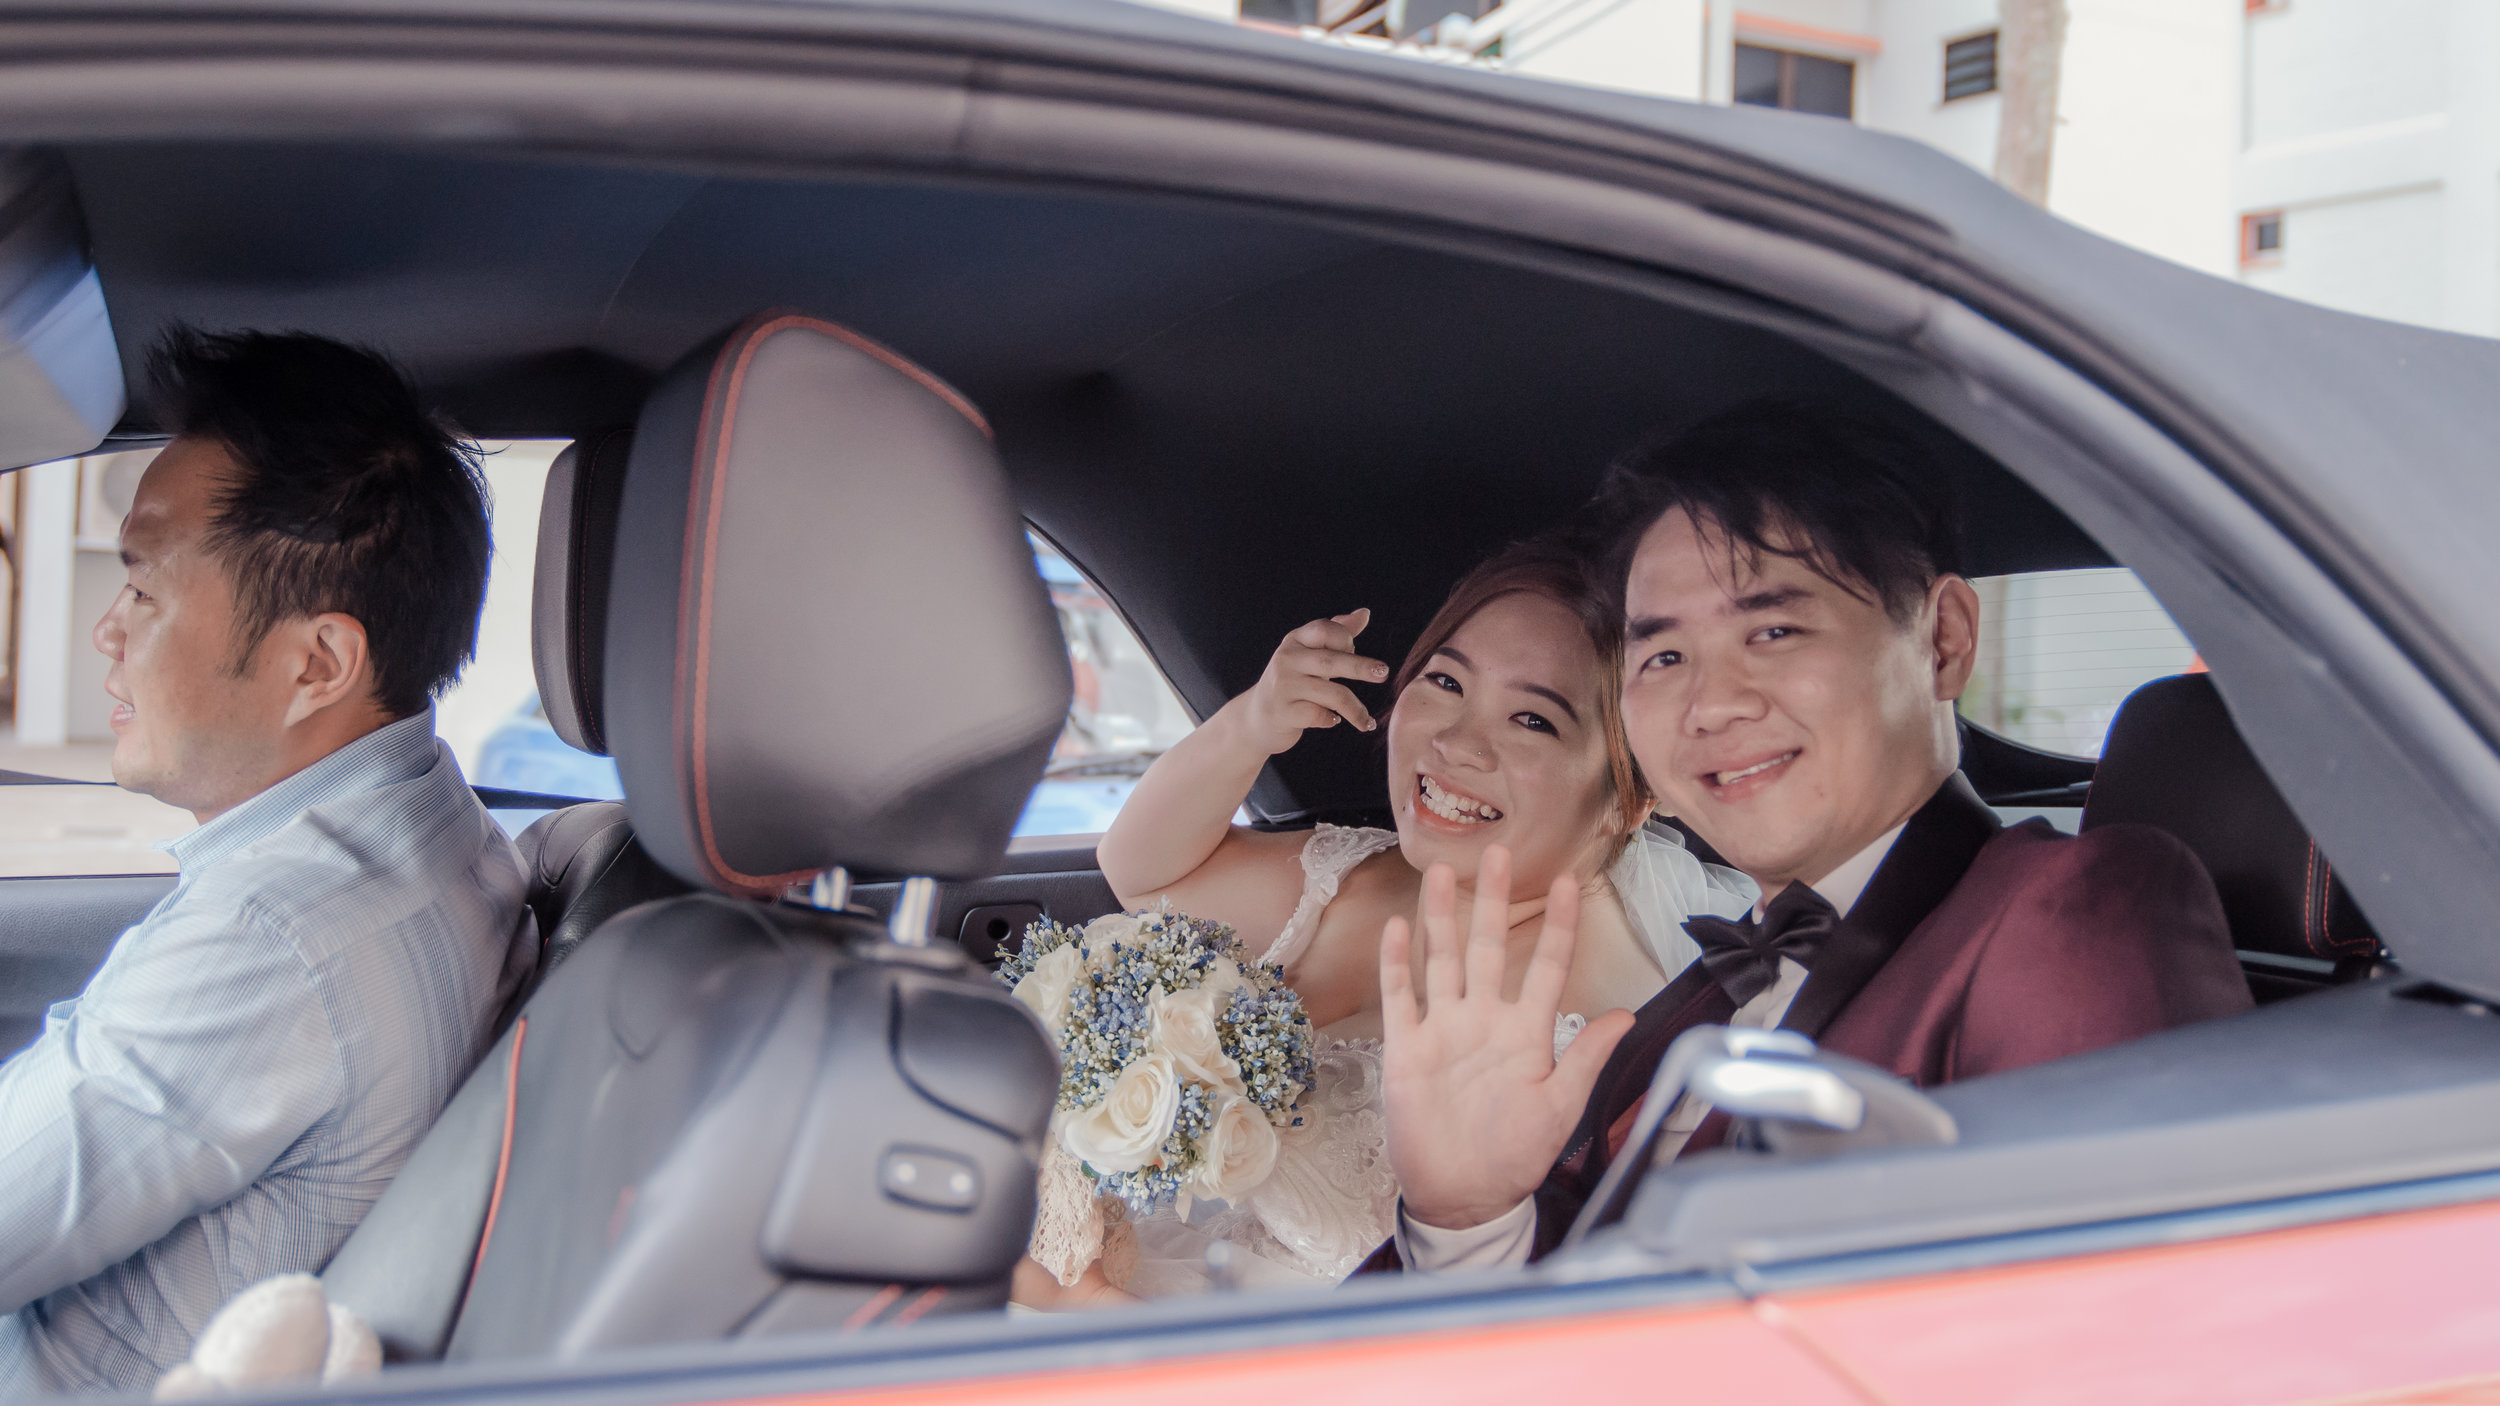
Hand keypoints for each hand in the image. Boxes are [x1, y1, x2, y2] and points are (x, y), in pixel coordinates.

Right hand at [1233, 609, 1388, 754]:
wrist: (1256, 717)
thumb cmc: (1292, 681)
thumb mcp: (1309, 653)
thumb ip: (1336, 633)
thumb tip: (1365, 613)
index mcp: (1295, 641)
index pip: (1324, 629)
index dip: (1345, 638)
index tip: (1353, 651)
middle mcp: (1287, 660)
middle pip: (1330, 660)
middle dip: (1360, 666)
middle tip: (1384, 673)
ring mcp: (1283, 687)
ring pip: (1331, 693)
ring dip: (1355, 709)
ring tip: (1368, 722)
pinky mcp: (1283, 713)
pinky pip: (1318, 716)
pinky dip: (1332, 720)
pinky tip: (1335, 721)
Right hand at [1379, 846, 1633, 1230]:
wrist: (1462, 1195)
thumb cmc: (1514, 1156)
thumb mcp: (1561, 1107)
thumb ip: (1586, 1057)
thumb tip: (1627, 1014)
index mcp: (1526, 1032)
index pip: (1548, 966)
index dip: (1560, 926)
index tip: (1572, 884)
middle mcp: (1485, 1020)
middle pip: (1491, 948)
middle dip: (1494, 901)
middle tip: (1498, 853)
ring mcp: (1444, 1030)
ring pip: (1444, 960)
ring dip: (1441, 917)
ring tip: (1442, 873)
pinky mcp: (1407, 1048)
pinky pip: (1401, 997)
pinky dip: (1397, 963)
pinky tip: (1398, 928)